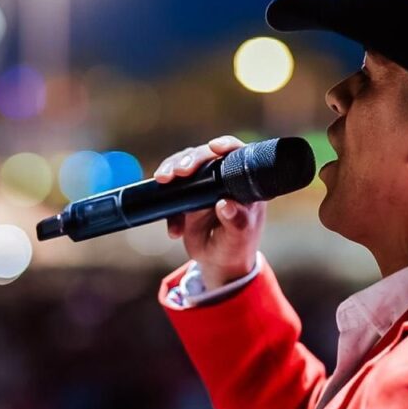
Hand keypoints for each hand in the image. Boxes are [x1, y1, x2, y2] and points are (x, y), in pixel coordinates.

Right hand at [153, 136, 265, 289]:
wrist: (218, 262)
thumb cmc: (236, 246)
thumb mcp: (238, 237)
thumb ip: (236, 222)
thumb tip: (226, 205)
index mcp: (244, 182)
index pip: (237, 155)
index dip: (226, 146)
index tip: (214, 147)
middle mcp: (223, 177)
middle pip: (205, 156)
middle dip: (189, 160)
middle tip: (177, 172)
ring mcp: (202, 184)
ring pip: (183, 167)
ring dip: (170, 172)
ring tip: (164, 181)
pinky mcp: (185, 195)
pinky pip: (171, 191)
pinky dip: (168, 208)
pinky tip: (175, 231)